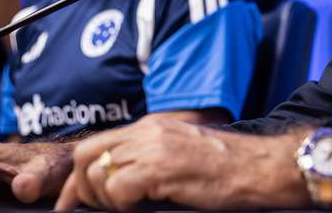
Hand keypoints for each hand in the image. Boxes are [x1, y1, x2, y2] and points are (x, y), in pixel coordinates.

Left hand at [55, 115, 311, 211]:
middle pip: (88, 156)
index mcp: (152, 127)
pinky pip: (118, 187)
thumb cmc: (229, 169)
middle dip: (81, 189)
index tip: (70, 204)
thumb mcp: (182, 154)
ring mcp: (155, 147)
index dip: (77, 179)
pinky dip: (120, 204)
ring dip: (103, 199)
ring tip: (126, 209)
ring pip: (98, 173)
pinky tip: (141, 207)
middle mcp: (149, 131)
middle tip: (89, 211)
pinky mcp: (162, 167)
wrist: (261, 167)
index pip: (96, 146)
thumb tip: (118, 183)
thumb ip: (151, 159)